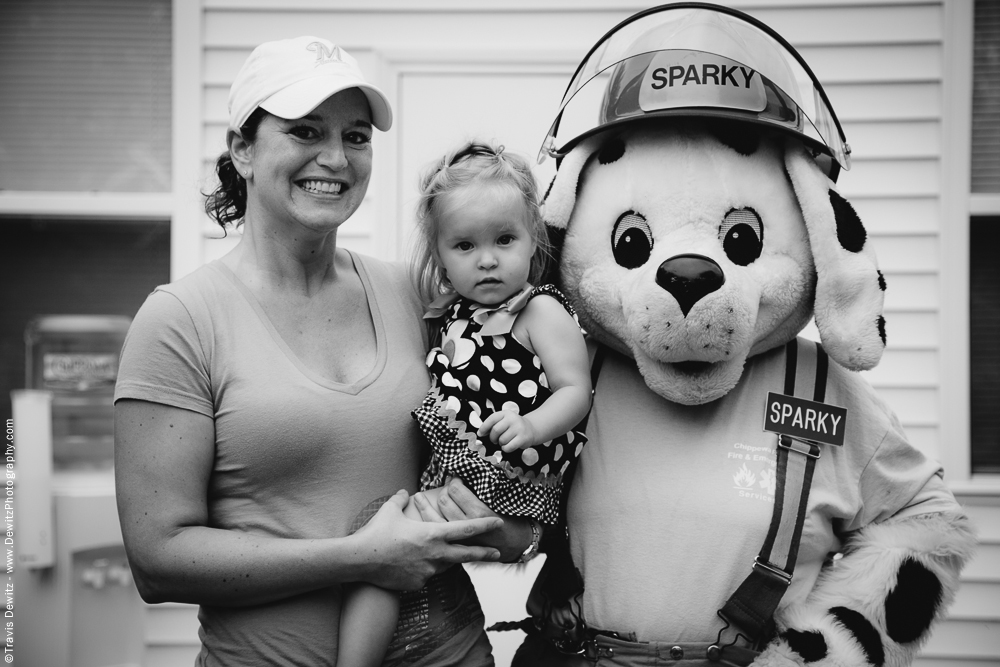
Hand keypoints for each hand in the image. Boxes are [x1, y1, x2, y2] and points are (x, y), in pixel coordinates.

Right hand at [356, 489, 502, 590]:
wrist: (360, 560)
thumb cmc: (376, 532)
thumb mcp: (389, 510)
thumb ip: (400, 499)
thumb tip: (402, 492)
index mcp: (432, 534)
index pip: (465, 529)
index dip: (484, 525)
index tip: (498, 523)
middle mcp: (435, 554)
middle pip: (466, 554)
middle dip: (484, 553)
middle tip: (497, 553)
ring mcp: (427, 571)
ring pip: (445, 565)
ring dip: (448, 559)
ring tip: (445, 554)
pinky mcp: (417, 584)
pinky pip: (427, 575)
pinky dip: (426, 569)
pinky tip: (414, 565)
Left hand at [427, 478, 538, 562]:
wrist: (517, 546)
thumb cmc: (512, 521)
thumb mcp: (502, 502)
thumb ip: (483, 490)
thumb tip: (466, 475)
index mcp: (479, 512)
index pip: (456, 489)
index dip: (455, 480)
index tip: (457, 478)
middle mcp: (466, 525)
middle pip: (444, 500)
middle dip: (444, 490)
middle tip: (448, 487)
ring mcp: (458, 538)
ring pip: (433, 517)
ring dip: (425, 505)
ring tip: (420, 498)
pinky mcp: (454, 546)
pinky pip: (435, 532)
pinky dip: (427, 521)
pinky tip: (421, 514)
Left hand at [478, 411, 538, 451]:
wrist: (531, 429)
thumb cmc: (513, 426)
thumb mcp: (504, 420)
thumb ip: (493, 424)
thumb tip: (480, 433)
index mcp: (506, 413)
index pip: (492, 419)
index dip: (484, 427)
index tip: (480, 433)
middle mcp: (512, 419)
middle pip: (496, 430)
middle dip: (492, 438)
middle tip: (495, 440)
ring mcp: (519, 428)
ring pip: (502, 440)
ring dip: (500, 443)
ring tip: (505, 441)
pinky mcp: (523, 438)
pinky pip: (508, 447)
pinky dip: (506, 448)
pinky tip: (509, 445)